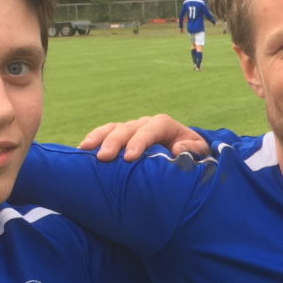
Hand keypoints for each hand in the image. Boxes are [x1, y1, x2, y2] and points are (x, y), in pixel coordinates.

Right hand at [79, 115, 209, 160]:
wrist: (185, 151)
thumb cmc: (192, 152)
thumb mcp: (200, 151)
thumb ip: (194, 149)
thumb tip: (178, 148)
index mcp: (164, 125)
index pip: (150, 129)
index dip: (139, 142)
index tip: (129, 158)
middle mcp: (145, 124)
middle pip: (127, 128)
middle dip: (115, 142)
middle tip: (103, 158)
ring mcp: (131, 130)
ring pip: (112, 129)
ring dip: (98, 138)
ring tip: (85, 149)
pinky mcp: (122, 139)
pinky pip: (106, 136)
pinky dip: (94, 141)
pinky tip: (81, 151)